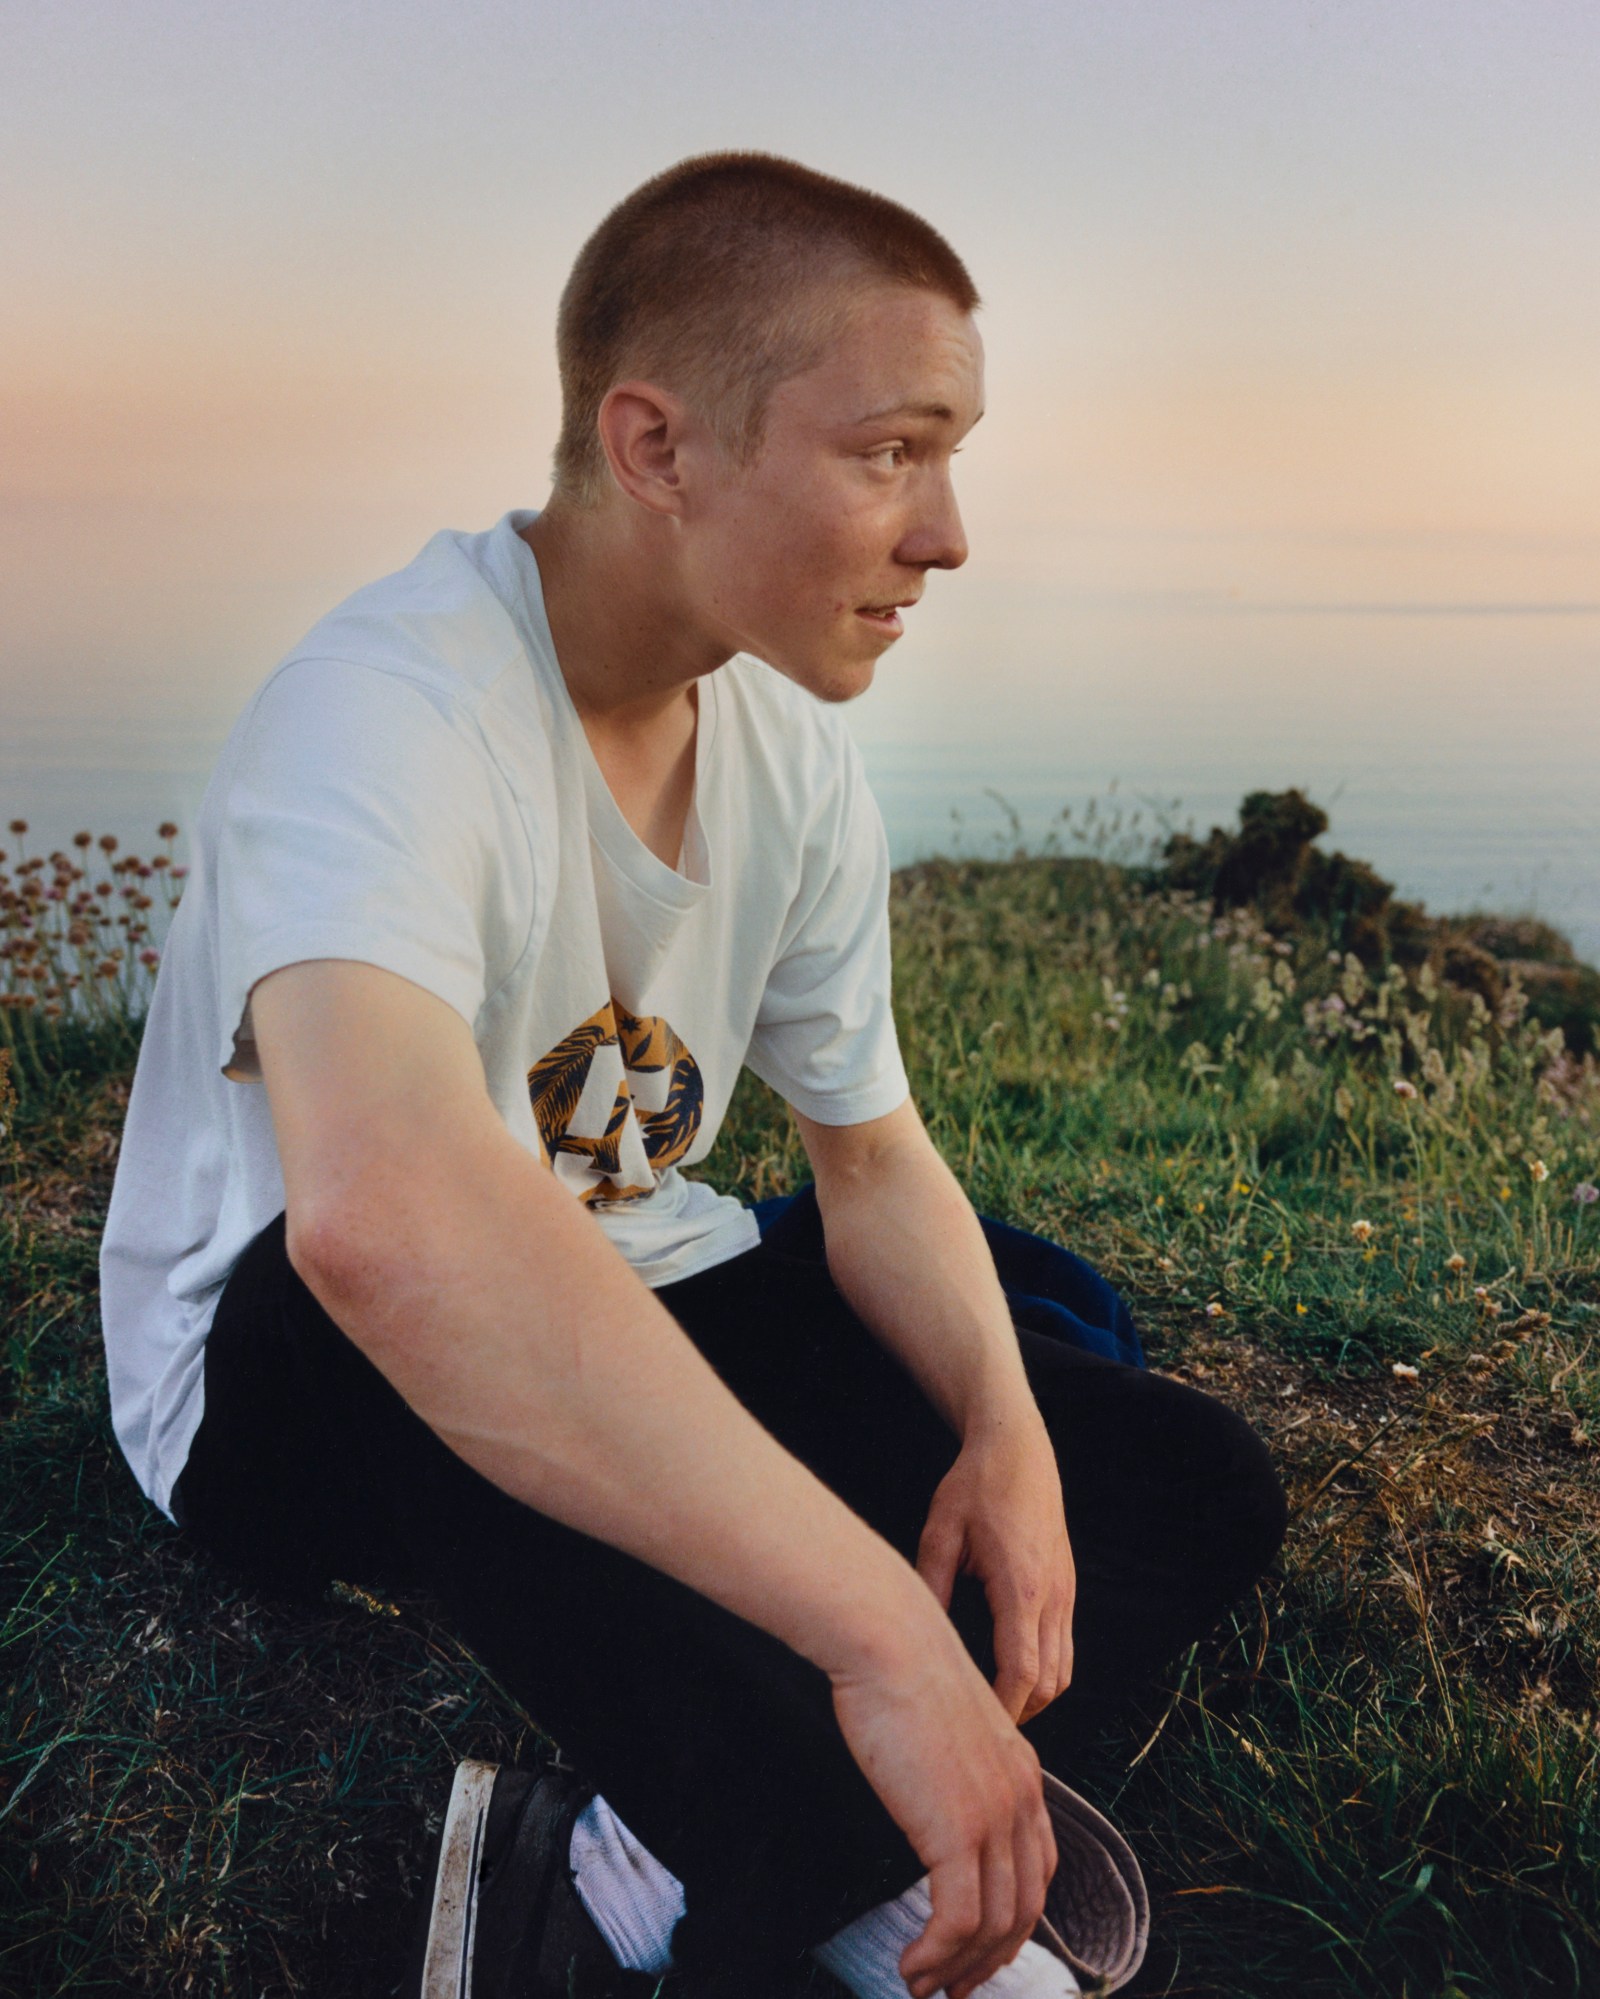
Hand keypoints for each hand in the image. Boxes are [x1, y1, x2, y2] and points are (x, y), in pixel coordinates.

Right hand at [830, 1599, 1057, 1998]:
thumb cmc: (900, 1671)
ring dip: (956, 1968)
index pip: (1038, 1870)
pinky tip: (911, 1963)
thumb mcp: (947, 1726)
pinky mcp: (958, 1829)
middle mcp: (1021, 1799)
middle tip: (953, 1989)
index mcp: (1024, 1774)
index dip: (1014, 1922)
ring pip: (991, 1924)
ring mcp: (994, 1816)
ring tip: (922, 1986)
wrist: (888, 1640)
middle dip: (989, 1960)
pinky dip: (936, 1954)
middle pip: (1024, 1908)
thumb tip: (933, 1805)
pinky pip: (956, 1919)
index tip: (981, 1952)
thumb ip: (957, 1769)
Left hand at [916, 1415, 1075, 1723]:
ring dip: (1036, 1695)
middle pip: (1050, 1682)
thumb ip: (932, 1586)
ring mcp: (1065, 1591)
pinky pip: (1066, 1646)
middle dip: (1019, 1713)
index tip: (978, 1732)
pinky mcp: (1067, 1585)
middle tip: (979, 1730)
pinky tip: (1014, 1673)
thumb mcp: (940, 1532)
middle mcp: (1052, 1595)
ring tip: (995, 1709)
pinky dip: (1047, 1671)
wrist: (1017, 1449)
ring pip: (1064, 1669)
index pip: (1022, 1671)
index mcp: (1021, 1586)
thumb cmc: (976, 1486)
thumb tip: (920, 1637)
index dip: (1003, 1710)